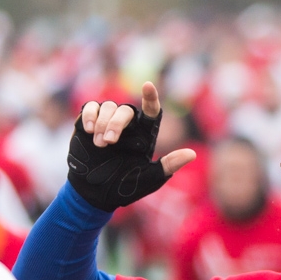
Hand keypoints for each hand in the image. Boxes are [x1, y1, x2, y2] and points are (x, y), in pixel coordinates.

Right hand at [67, 82, 195, 210]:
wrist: (95, 193)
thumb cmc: (125, 187)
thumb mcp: (151, 178)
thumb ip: (168, 165)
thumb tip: (192, 154)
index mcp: (145, 136)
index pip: (151, 112)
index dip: (151, 98)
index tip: (148, 85)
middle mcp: (128, 127)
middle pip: (125, 110)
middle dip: (116, 123)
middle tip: (109, 142)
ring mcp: (107, 123)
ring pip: (108, 107)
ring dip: (103, 124)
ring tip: (100, 144)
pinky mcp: (88, 123)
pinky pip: (90, 107)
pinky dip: (89, 115)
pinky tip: (88, 129)